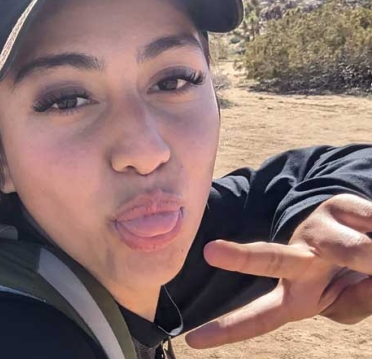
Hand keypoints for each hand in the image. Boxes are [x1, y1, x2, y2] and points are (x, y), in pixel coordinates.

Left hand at [185, 193, 371, 348]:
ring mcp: (317, 230)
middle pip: (270, 260)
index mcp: (298, 293)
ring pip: (347, 248)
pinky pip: (369, 224)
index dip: (229, 329)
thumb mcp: (350, 303)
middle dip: (242, 258)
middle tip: (211, 252)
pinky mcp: (340, 206)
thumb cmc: (354, 276)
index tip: (192, 340)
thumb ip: (354, 303)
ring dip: (367, 257)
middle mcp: (300, 258)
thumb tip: (365, 275)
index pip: (261, 317)